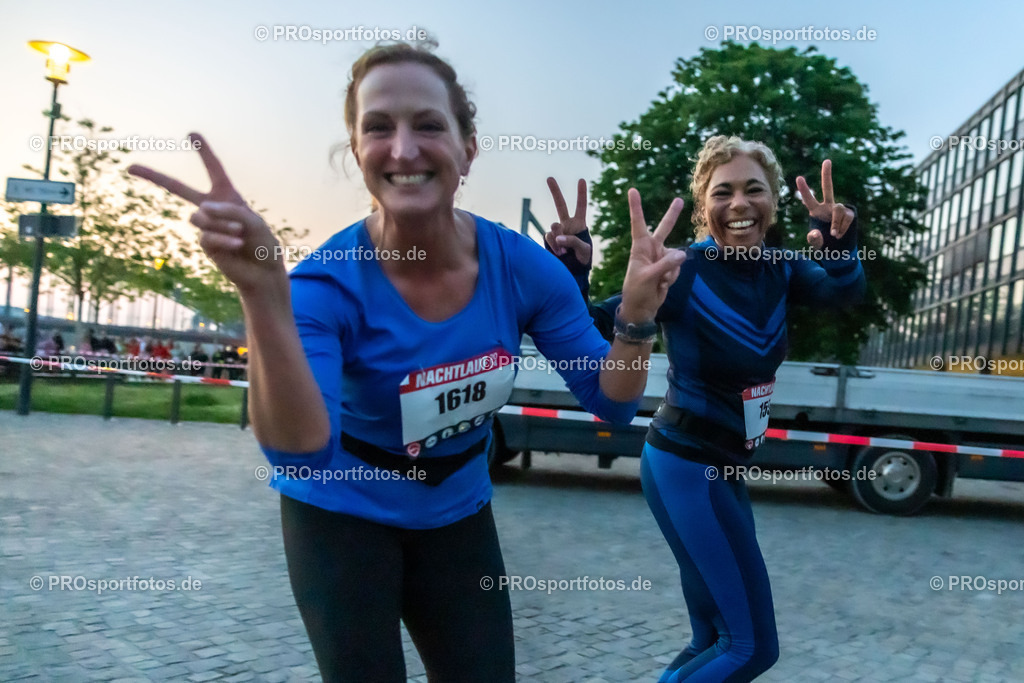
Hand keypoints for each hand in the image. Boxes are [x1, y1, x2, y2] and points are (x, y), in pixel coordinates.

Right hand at [128, 133, 282, 293]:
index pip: (214, 170)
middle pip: (178, 189)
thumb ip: (228, 210)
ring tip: (239, 233)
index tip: (192, 134)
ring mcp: (206, 226)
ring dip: (222, 224)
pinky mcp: (205, 243)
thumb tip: (200, 210)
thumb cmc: (262, 242)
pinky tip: (236, 244)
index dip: (204, 152)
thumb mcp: (252, 220)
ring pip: (200, 217)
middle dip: (153, 176)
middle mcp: (212, 208)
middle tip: (130, 167)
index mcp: (227, 196)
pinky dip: (223, 238)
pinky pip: (206, 235)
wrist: (263, 271)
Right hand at [545, 177, 592, 263]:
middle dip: (555, 191)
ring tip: (564, 251)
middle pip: (560, 205)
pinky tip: (559, 253)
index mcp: (579, 224)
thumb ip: (573, 241)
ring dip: (558, 236)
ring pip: (554, 226)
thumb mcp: (584, 250)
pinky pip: (549, 237)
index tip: (581, 180)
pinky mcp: (550, 240)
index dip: (581, 194)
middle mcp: (567, 225)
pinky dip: (553, 244)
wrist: (573, 271)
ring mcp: (557, 232)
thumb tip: (558, 238)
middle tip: (549, 178)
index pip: (580, 206)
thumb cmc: (583, 260)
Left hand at [619, 189, 686, 322]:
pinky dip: (672, 278)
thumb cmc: (637, 291)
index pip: (638, 224)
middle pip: (664, 228)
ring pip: (676, 257)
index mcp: (639, 247)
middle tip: (679, 200)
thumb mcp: (648, 277)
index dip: (636, 207)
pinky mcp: (669, 268)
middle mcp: (651, 249)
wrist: (642, 308)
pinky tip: (663, 285)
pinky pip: (677, 269)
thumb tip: (684, 253)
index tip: (632, 190)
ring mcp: (661, 258)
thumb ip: (666, 264)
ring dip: (670, 271)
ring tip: (658, 282)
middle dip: (672, 215)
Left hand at [795, 160, 854, 248]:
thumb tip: (816, 233)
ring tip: (833, 235)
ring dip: (836, 223)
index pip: (809, 200)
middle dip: (827, 175)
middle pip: (828, 188)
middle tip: (827, 161)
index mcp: (816, 211)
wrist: (838, 250)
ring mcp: (839, 210)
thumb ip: (813, 239)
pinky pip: (847, 218)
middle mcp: (827, 207)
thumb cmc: (823, 244)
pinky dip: (843, 227)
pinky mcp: (850, 214)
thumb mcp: (816, 243)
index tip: (799, 178)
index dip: (804, 190)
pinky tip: (839, 234)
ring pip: (838, 210)